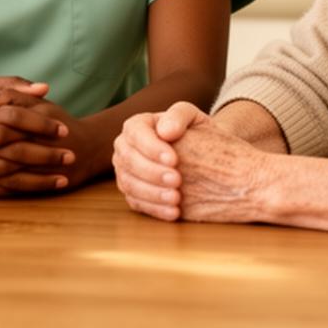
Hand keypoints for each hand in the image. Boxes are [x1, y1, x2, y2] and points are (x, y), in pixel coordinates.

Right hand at [0, 76, 72, 196]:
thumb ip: (11, 85)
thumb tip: (45, 88)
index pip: (12, 117)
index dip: (39, 123)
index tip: (63, 128)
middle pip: (11, 149)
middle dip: (43, 153)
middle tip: (71, 154)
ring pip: (7, 175)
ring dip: (39, 177)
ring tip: (65, 176)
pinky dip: (24, 191)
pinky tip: (46, 188)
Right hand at [115, 101, 273, 223]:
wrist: (202, 155)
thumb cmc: (195, 132)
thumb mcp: (192, 117)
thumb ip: (178, 116)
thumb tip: (165, 131)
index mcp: (136, 126)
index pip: (135, 133)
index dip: (151, 147)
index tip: (174, 159)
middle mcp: (126, 148)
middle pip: (128, 160)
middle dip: (152, 172)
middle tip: (177, 180)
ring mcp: (126, 172)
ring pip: (129, 184)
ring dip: (153, 193)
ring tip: (176, 198)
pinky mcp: (133, 193)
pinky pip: (137, 203)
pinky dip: (155, 209)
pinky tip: (174, 212)